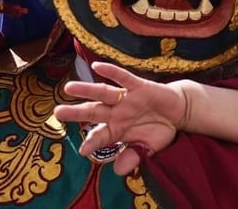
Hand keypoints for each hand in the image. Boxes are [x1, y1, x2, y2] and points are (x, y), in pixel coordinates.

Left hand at [54, 62, 189, 175]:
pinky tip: (97, 66)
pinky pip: (123, 78)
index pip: (100, 135)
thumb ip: (133, 157)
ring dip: (86, 90)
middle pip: (93, 111)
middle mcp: (117, 112)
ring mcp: (126, 98)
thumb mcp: (148, 148)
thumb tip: (117, 171)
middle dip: (76, 112)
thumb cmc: (160, 128)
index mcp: (117, 128)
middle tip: (57, 112)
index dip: (92, 142)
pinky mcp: (139, 86)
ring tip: (69, 88)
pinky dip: (111, 72)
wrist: (179, 110)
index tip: (83, 151)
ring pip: (103, 93)